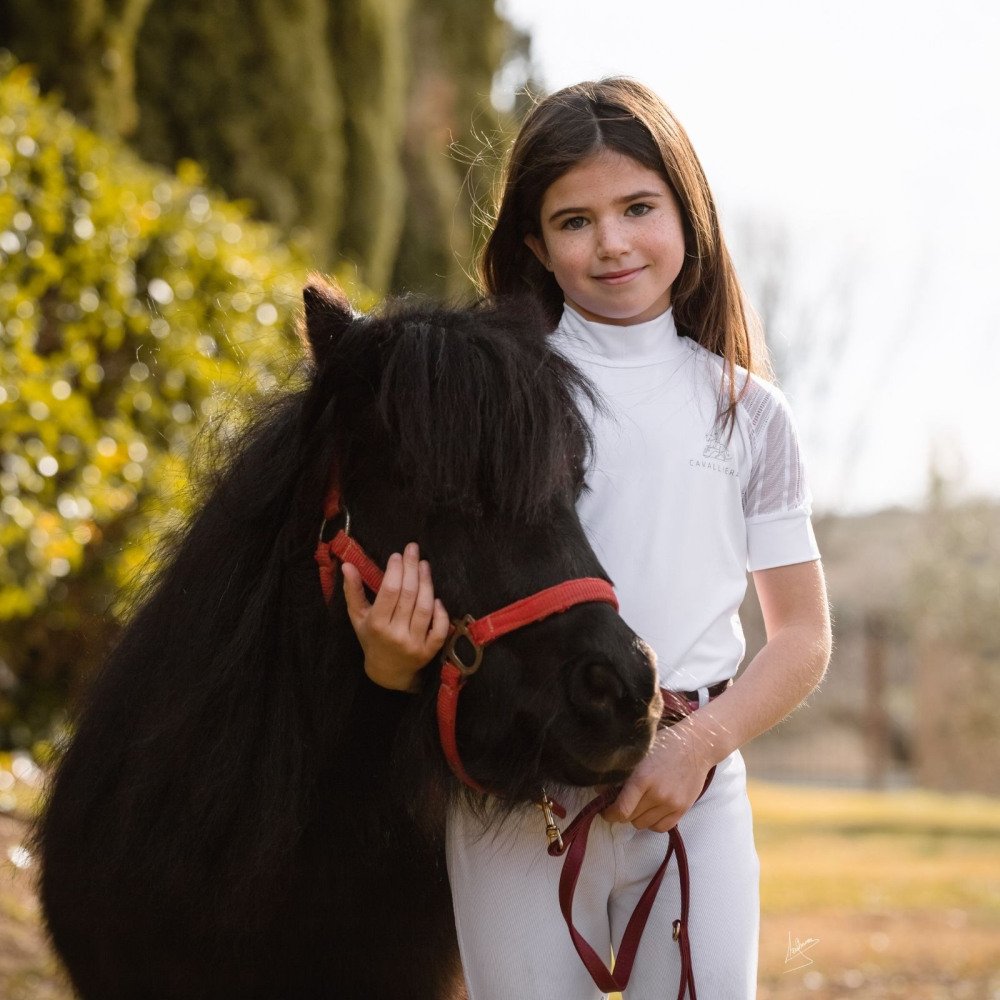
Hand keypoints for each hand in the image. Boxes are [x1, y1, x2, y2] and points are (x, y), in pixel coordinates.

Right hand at [342, 542, 449, 692]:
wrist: (387, 672)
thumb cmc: (371, 638)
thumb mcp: (358, 616)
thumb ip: (353, 591)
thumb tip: (348, 565)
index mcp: (377, 625)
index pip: (389, 591)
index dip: (395, 570)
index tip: (397, 555)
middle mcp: (396, 634)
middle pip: (409, 595)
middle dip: (412, 568)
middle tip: (413, 550)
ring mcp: (415, 643)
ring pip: (425, 608)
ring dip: (427, 583)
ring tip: (424, 565)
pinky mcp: (430, 651)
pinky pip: (440, 629)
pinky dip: (441, 612)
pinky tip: (436, 597)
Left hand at [601, 720, 712, 831]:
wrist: (696, 745)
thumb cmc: (664, 745)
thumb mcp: (638, 753)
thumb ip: (619, 772)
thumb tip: (600, 790)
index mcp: (642, 778)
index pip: (621, 810)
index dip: (609, 814)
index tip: (605, 810)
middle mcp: (657, 794)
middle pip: (631, 818)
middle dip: (621, 812)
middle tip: (621, 801)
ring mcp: (671, 804)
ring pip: (644, 824)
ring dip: (637, 816)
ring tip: (638, 802)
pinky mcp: (682, 809)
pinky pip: (660, 827)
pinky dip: (652, 822)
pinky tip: (651, 809)